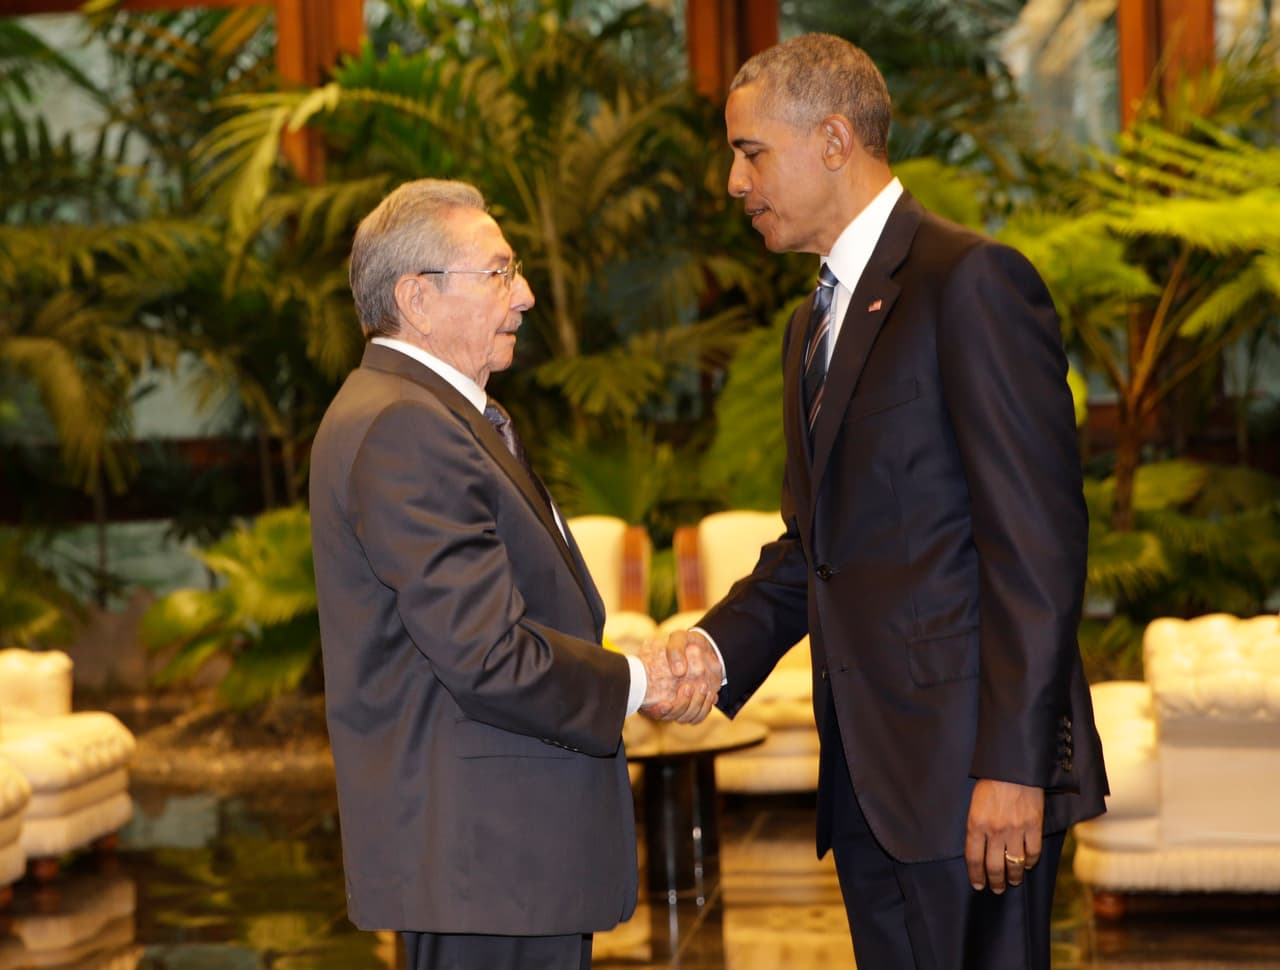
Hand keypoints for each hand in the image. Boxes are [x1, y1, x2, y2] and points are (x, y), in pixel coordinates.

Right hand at [637, 630, 721, 723]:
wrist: (703, 648)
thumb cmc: (686, 644)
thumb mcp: (679, 639)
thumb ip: (675, 650)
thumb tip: (678, 672)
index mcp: (652, 686)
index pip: (651, 708)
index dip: (657, 711)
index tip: (666, 704)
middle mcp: (664, 700)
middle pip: (671, 715)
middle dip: (681, 704)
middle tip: (688, 686)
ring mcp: (680, 705)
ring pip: (686, 717)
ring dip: (695, 705)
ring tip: (703, 687)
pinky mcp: (694, 707)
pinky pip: (698, 717)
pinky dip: (705, 708)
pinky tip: (711, 695)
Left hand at [964, 779, 1043, 893]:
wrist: (1013, 766)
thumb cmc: (990, 782)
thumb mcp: (975, 803)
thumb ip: (977, 825)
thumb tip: (979, 847)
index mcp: (976, 824)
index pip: (974, 858)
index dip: (976, 875)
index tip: (978, 885)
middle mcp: (995, 831)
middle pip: (994, 866)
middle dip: (995, 882)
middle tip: (996, 889)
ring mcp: (1016, 830)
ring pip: (1014, 864)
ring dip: (1013, 877)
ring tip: (1012, 881)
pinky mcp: (1034, 826)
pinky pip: (1033, 853)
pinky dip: (1030, 862)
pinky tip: (1027, 864)